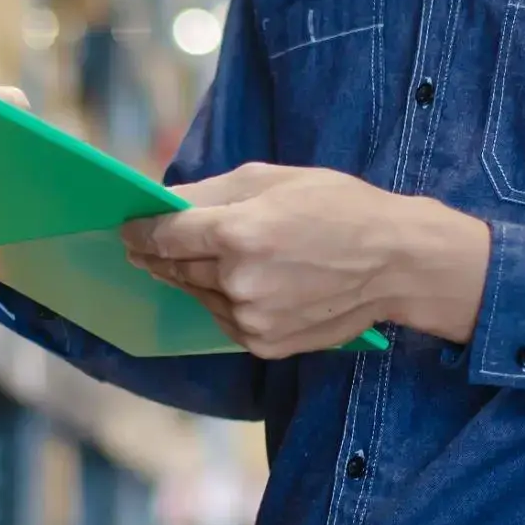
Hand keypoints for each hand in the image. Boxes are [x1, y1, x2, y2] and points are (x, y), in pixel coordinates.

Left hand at [120, 163, 491, 358]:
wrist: (397, 262)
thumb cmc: (339, 208)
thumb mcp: (275, 180)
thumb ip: (212, 193)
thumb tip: (165, 203)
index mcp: (239, 232)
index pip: (166, 236)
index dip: (141, 231)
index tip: (128, 228)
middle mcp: (238, 281)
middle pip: (175, 269)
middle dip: (158, 255)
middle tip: (145, 246)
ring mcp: (251, 318)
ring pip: (197, 296)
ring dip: (192, 279)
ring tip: (201, 262)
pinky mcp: (264, 344)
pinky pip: (224, 321)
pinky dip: (221, 302)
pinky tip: (237, 285)